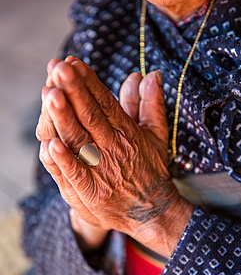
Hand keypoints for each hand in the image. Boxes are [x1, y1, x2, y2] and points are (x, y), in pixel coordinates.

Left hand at [38, 58, 192, 257]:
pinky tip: (50, 143)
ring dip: (64, 118)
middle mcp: (113, 149)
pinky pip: (75, 175)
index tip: (73, 63)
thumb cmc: (150, 169)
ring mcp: (101, 172)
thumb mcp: (156, 135)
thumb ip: (151, 104)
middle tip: (58, 68)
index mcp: (128, 133)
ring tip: (50, 93)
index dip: (89, 83)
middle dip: (73, 91)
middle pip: (90, 117)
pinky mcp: (91, 193)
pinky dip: (63, 161)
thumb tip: (150, 74)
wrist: (151, 211)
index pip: (106, 103)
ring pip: (79, 141)